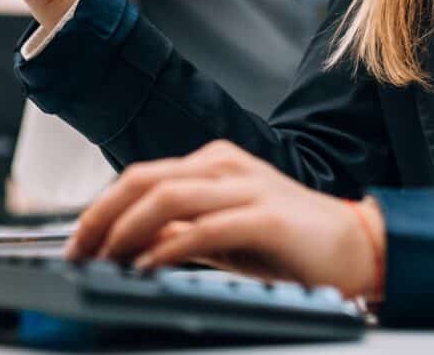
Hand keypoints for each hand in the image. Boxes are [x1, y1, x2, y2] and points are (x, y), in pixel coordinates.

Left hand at [65, 141, 384, 300]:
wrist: (356, 247)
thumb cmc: (289, 244)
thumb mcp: (221, 236)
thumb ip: (178, 234)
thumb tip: (129, 245)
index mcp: (212, 164)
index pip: (139, 178)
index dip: (100, 210)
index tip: (76, 243)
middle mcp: (224, 167)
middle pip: (143, 180)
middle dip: (101, 217)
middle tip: (77, 252)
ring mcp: (245, 187)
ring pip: (166, 196)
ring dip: (126, 231)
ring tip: (106, 260)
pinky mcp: (265, 217)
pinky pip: (204, 227)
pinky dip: (168, 248)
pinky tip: (148, 268)